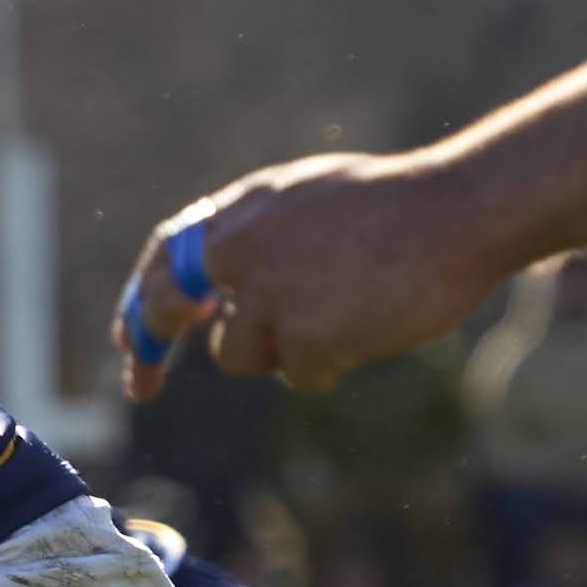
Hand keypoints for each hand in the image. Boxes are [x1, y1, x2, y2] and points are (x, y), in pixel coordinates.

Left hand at [112, 154, 489, 399]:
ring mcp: (272, 291)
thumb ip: (256, 238)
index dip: (141, 297)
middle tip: (140, 385)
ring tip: (338, 318)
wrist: (459, 213)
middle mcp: (244, 246)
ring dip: (277, 353)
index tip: (127, 336)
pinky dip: (330, 364)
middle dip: (149, 349)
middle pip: (164, 307)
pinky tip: (368, 329)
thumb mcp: (308, 200)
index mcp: (245, 208)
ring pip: (238, 355)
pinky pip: (299, 374)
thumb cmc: (398, 208)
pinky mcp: (307, 333)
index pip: (167, 253)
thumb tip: (208, 298)